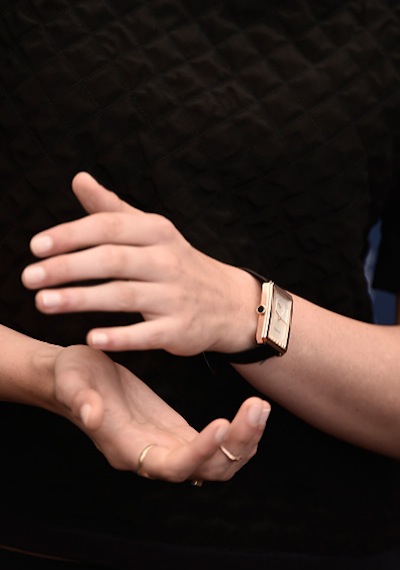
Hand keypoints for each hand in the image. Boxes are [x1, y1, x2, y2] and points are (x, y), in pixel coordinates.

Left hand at [22, 173, 259, 354]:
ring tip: (43, 303)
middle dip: (67, 268)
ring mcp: (175, 297)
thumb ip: (113, 209)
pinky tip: (90, 338)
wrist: (230, 302)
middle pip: (112, 260)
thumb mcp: (152, 231)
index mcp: (156, 232)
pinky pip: (147, 333)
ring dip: (81, 299)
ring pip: (124, 296)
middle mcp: (167, 261)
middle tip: (29, 278)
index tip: (35, 247)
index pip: (109, 227)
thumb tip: (79, 179)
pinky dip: (120, 336)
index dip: (70, 236)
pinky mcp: (180, 329)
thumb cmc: (178, 264)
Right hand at [54, 345, 269, 481]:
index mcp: (127, 449)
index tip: (221, 423)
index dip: (199, 452)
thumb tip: (92, 415)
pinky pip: (216, 447)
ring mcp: (168, 447)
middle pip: (205, 471)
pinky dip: (238, 435)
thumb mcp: (73, 381)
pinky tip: (251, 412)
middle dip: (236, 445)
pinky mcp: (178, 434)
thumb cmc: (72, 379)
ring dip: (244, 441)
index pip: (172, 466)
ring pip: (217, 464)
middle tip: (257, 408)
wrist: (77, 378)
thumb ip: (81, 400)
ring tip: (260, 407)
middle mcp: (152, 456)